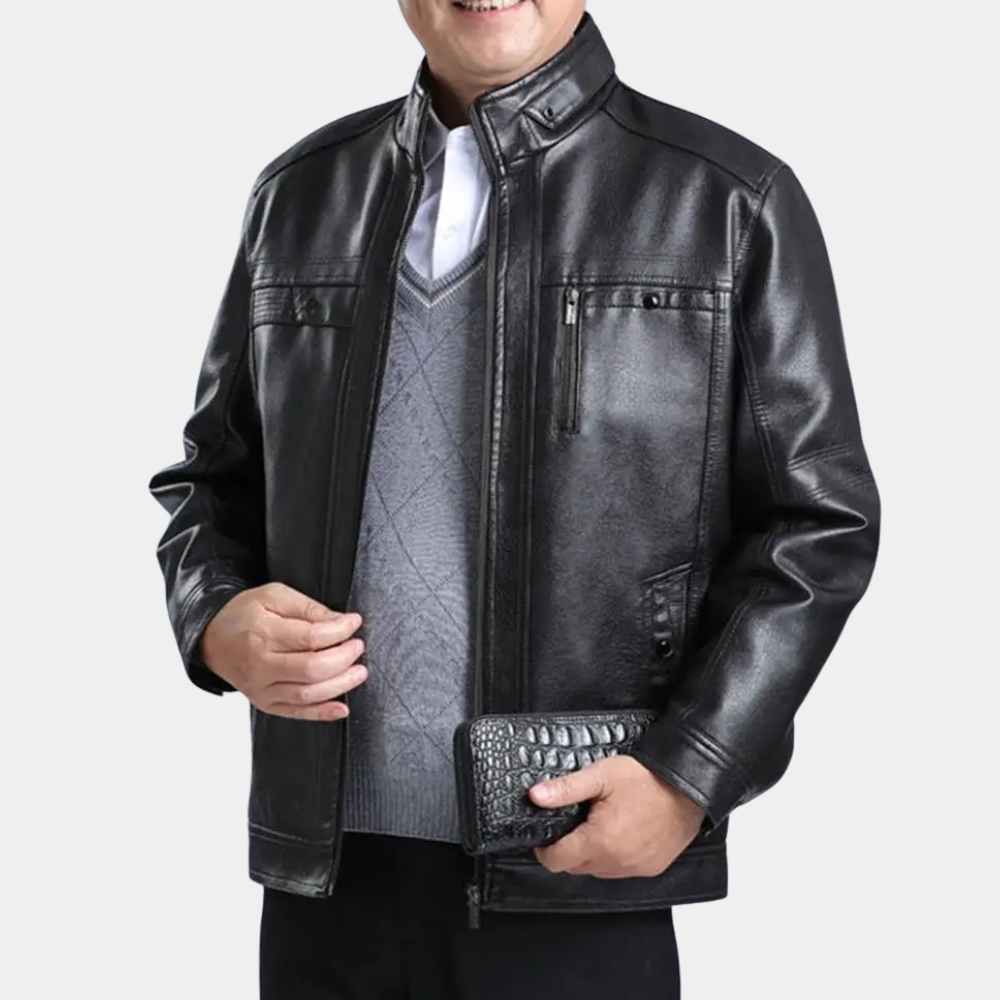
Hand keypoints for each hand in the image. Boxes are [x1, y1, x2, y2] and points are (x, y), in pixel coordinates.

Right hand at [200, 582, 367, 720]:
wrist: (212, 640)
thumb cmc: (244, 615)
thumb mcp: (273, 596)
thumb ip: (308, 607)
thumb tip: (339, 620)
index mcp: (263, 634)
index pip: (311, 637)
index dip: (340, 631)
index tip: (354, 622)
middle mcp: (261, 665)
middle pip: (312, 669)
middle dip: (344, 658)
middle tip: (358, 647)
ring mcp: (262, 689)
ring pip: (308, 694)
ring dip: (341, 685)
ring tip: (359, 672)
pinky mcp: (266, 704)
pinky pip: (297, 712)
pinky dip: (323, 713)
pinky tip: (342, 707)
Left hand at [529, 754, 706, 877]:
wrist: (689, 788)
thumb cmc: (646, 779)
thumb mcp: (601, 775)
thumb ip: (565, 789)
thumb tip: (535, 796)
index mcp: (599, 841)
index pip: (557, 862)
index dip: (545, 849)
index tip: (545, 836)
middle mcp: (616, 862)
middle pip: (575, 866)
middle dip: (568, 848)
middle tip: (574, 821)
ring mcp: (634, 868)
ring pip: (597, 869)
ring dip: (591, 853)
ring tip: (598, 824)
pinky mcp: (650, 868)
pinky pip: (620, 870)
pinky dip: (613, 856)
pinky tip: (619, 833)